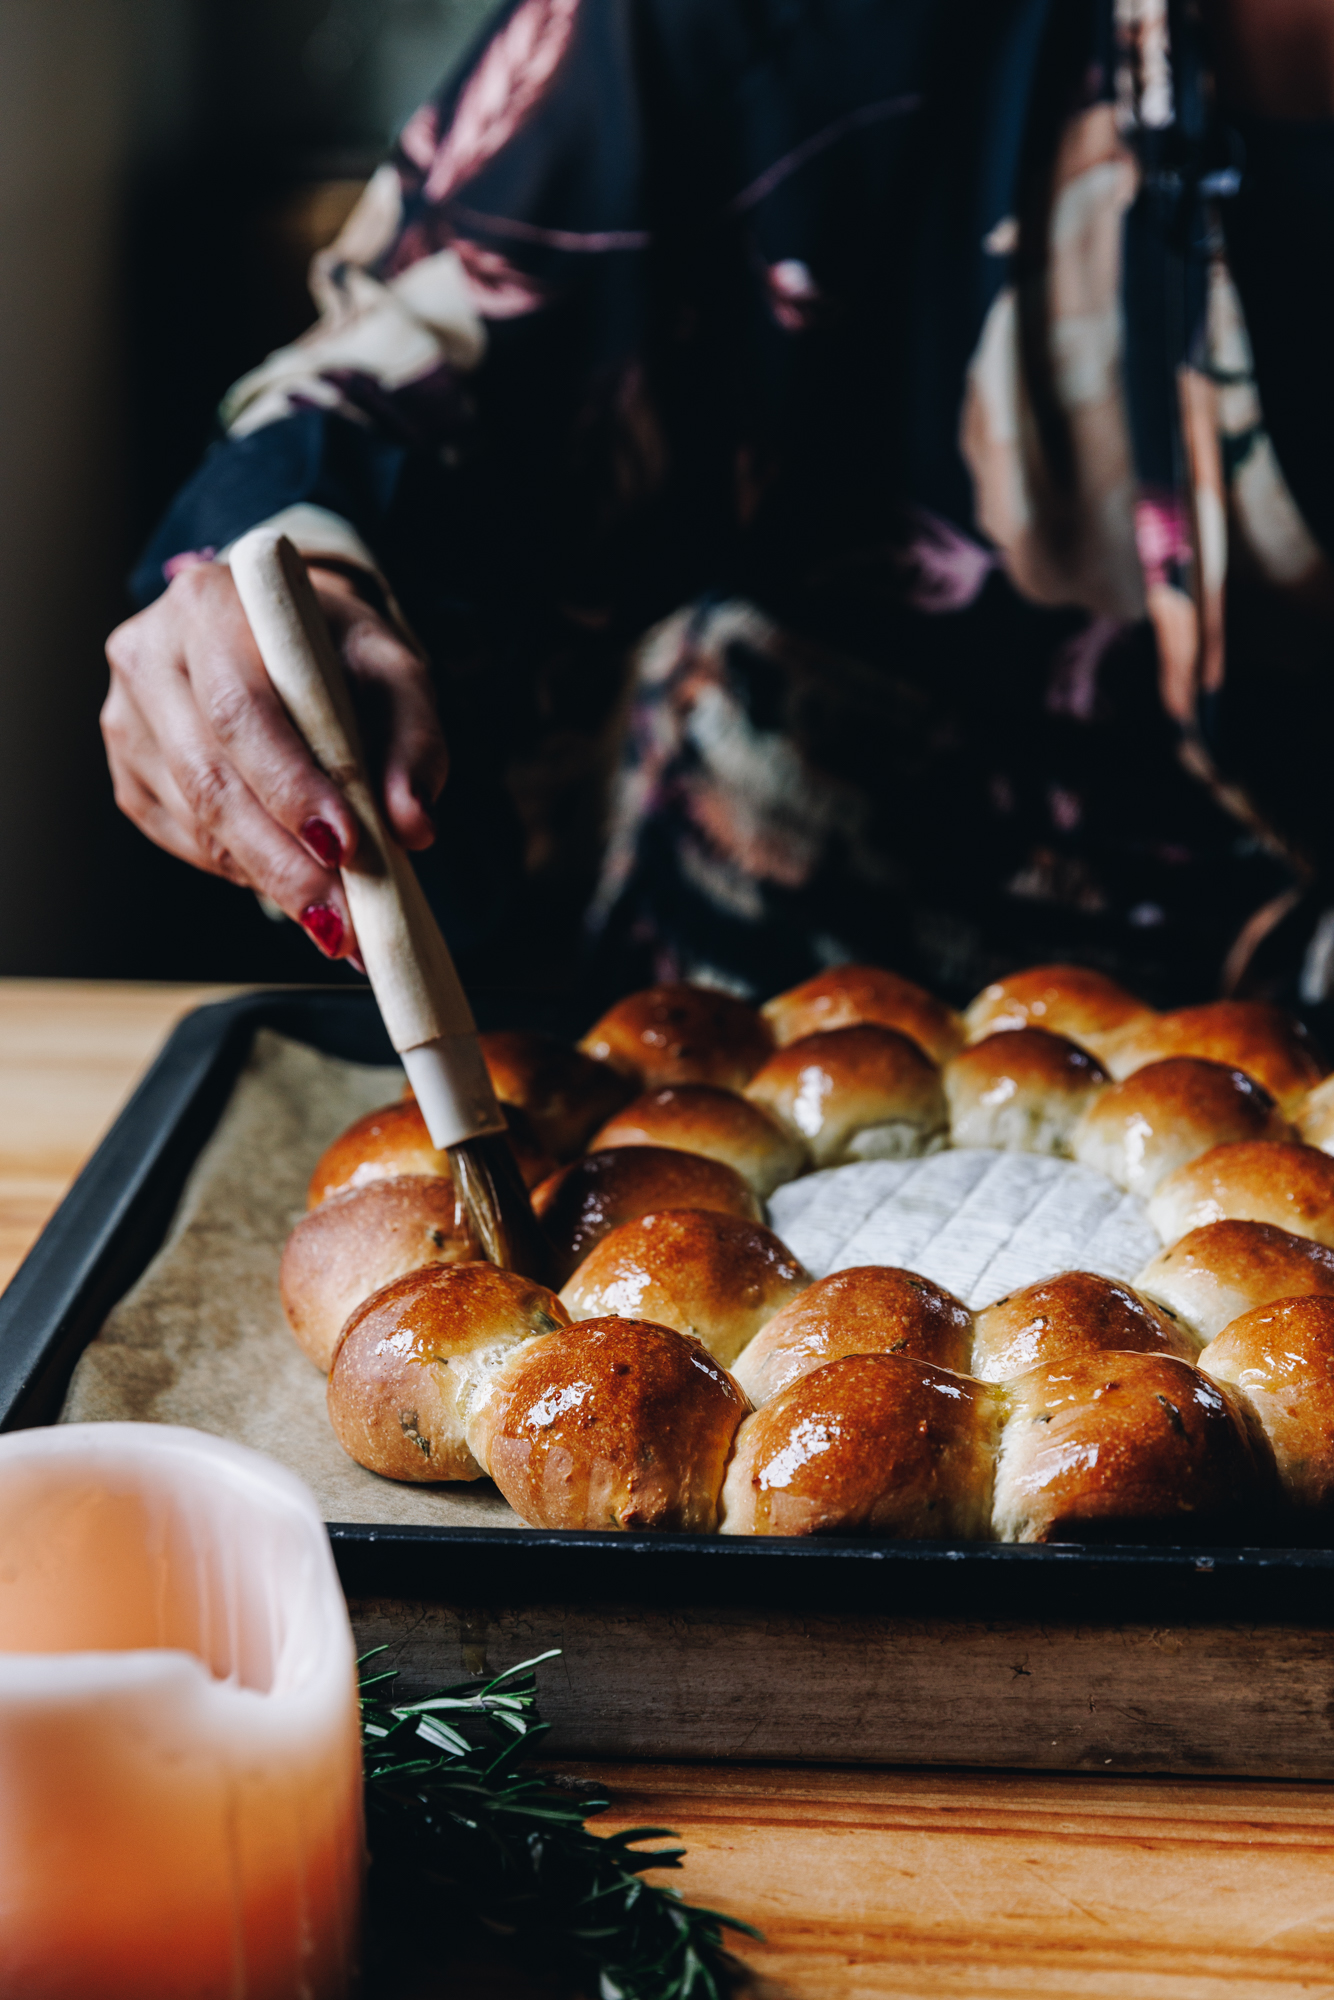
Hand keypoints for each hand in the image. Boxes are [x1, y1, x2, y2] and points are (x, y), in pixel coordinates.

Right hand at [102, 561, 448, 961]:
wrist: (278, 636)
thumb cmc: (337, 652)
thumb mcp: (393, 673)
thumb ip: (414, 743)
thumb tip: (413, 826)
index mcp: (211, 607)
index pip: (242, 710)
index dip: (291, 785)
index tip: (345, 847)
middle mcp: (149, 656)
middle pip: (209, 778)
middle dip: (283, 860)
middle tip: (344, 922)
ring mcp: (128, 718)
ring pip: (194, 820)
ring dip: (269, 878)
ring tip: (338, 919)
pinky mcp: (129, 771)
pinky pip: (184, 840)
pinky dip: (244, 870)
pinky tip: (292, 880)